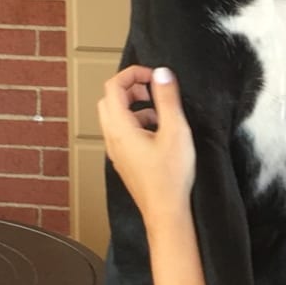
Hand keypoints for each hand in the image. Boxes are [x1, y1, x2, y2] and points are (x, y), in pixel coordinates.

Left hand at [97, 65, 195, 222]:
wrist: (166, 210)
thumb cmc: (170, 176)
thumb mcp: (175, 130)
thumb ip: (167, 99)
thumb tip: (161, 74)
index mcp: (120, 127)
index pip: (114, 86)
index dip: (133, 74)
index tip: (153, 76)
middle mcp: (113, 138)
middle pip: (110, 100)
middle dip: (130, 88)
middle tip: (151, 90)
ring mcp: (116, 150)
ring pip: (115, 117)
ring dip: (135, 106)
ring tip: (160, 112)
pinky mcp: (124, 160)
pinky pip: (123, 132)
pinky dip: (137, 122)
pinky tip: (159, 133)